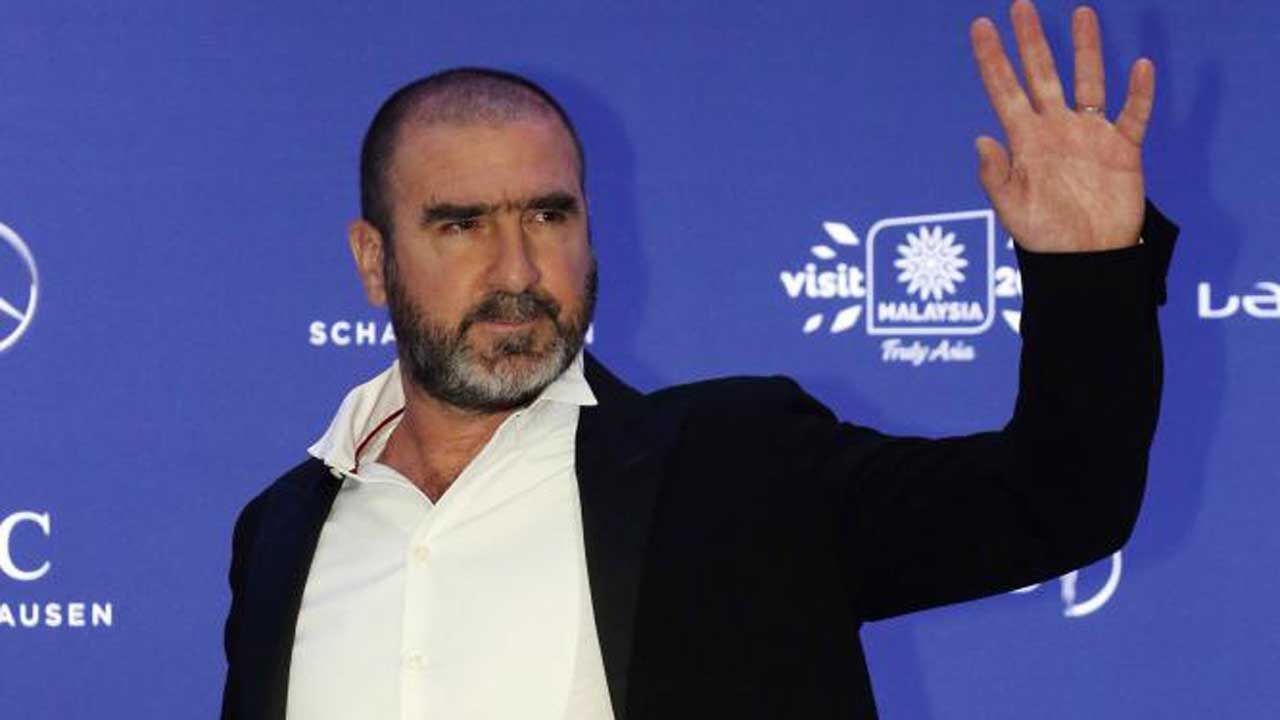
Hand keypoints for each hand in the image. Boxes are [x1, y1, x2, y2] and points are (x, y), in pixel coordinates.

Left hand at [970, 0, 1154, 251]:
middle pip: (1042, 74)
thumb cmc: (1045, 240)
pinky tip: (1141, 65)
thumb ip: (995, 176)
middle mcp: (1055, 130)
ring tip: (1083, 13)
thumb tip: (981, 138)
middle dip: (1031, 40)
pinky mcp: (1122, 150)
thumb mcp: (1011, 211)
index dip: (992, 59)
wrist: (1087, 261)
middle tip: (1021, 4)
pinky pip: (1133, 114)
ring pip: (1088, 81)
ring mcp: (1089, 136)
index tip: (980, 26)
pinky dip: (1139, 92)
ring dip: (1086, 49)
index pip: (1004, 90)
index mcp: (1025, 142)